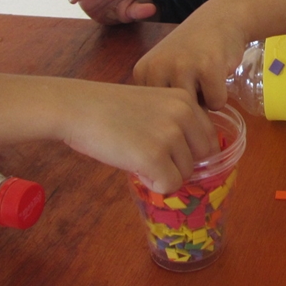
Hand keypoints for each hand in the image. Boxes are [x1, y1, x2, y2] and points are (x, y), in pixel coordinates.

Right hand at [62, 83, 217, 193]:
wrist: (77, 108)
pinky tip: (134, 167)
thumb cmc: (109, 109)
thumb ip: (176, 123)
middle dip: (178, 164)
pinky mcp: (154, 157)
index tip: (168, 153)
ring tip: (136, 156)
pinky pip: (169, 185)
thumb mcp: (153, 105)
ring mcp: (170, 135)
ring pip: (184, 174)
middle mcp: (183, 115)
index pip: (208, 139)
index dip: (189, 152)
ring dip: (163, 174)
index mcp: (185, 99)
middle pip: (201, 159)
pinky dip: (154, 184)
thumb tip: (195, 158)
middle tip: (150, 156)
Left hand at [132, 12, 247, 110]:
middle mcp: (158, 68)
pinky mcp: (208, 68)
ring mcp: (183, 66)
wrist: (220, 19)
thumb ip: (157, 99)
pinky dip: (221, 95)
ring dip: (205, 103)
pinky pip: (216, 104)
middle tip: (195, 84)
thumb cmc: (192, 50)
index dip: (171, 109)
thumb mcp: (165, 70)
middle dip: (189, 110)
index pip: (154, 115)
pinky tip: (217, 73)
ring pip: (196, 112)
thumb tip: (164, 142)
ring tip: (204, 79)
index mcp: (143, 71)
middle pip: (174, 117)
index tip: (179, 85)